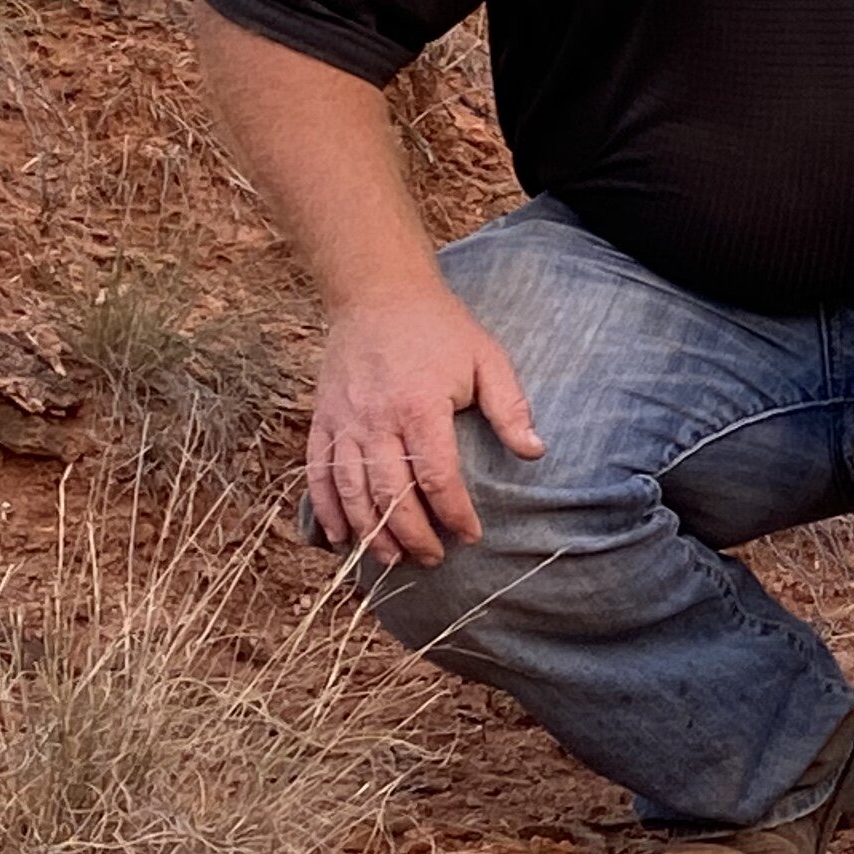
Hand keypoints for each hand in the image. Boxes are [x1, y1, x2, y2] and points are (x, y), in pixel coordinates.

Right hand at [306, 280, 541, 563]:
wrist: (377, 293)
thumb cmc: (439, 328)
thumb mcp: (486, 358)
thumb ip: (510, 407)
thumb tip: (535, 452)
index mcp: (419, 408)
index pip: (438, 477)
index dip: (455, 514)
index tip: (472, 535)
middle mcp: (375, 421)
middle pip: (391, 495)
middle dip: (412, 535)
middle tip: (434, 559)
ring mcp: (343, 422)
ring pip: (351, 492)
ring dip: (371, 532)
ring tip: (393, 560)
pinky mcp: (322, 420)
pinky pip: (318, 474)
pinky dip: (326, 509)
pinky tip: (340, 537)